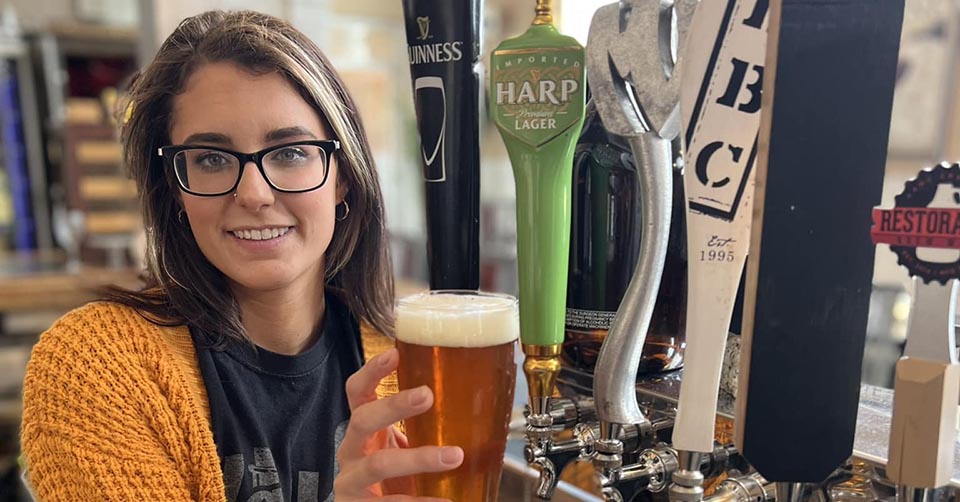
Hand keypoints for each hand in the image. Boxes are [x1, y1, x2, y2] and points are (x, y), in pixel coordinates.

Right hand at [334, 347, 463, 500]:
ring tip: (454, 456)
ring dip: (418, 458)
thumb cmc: (390, 475)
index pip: (357, 392)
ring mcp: (350, 480)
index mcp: (362, 429)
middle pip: (362, 419)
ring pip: (378, 464)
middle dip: (394, 406)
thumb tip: (474, 405)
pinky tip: (444, 501)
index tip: (394, 354)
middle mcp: (351, 450)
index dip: (371, 372)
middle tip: (427, 394)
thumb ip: (421, 429)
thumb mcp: (399, 446)